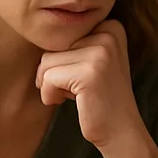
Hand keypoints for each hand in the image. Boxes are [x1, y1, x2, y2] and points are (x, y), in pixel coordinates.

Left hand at [36, 20, 144, 152]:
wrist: (122, 131)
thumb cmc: (99, 97)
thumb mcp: (92, 59)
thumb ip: (74, 40)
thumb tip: (35, 27)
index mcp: (111, 26)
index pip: (60, 35)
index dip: (64, 60)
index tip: (86, 75)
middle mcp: (108, 33)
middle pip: (52, 47)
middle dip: (57, 72)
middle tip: (82, 88)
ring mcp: (100, 52)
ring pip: (46, 62)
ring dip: (52, 85)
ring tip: (78, 95)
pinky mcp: (89, 73)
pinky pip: (47, 79)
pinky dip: (50, 95)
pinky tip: (74, 102)